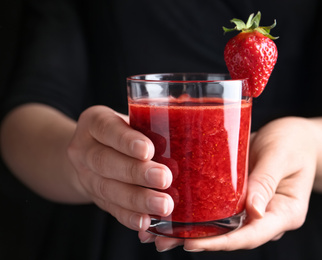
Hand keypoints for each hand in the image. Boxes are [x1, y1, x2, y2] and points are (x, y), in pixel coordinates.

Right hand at [67, 105, 173, 231]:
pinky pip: (110, 209)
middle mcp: (84, 149)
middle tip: (165, 179)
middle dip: (136, 173)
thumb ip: (153, 112)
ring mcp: (87, 176)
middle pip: (105, 162)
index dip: (125, 140)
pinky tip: (146, 222)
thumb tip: (188, 100)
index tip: (148, 150)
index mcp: (94, 122)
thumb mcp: (129, 115)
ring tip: (163, 206)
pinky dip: (129, 217)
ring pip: (108, 190)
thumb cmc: (121, 129)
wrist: (88, 151)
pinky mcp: (96, 198)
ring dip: (137, 200)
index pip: (106, 128)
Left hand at [140, 117, 316, 250]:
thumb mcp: (281, 156)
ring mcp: (251, 209)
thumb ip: (267, 181)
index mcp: (284, 213)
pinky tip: (171, 212)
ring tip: (157, 233)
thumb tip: (253, 213)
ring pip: (219, 226)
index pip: (251, 235)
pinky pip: (217, 209)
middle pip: (230, 236)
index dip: (221, 242)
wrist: (296, 138)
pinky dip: (195, 213)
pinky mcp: (238, 198)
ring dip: (189, 231)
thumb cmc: (294, 142)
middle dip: (196, 240)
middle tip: (161, 240)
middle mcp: (265, 217)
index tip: (192, 244)